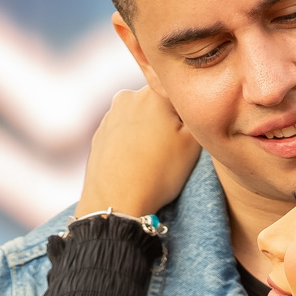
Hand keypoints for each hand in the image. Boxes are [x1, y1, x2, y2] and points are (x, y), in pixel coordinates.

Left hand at [75, 86, 200, 217]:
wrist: (117, 202)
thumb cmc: (158, 173)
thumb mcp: (194, 143)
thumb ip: (196, 114)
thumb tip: (193, 106)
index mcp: (153, 93)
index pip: (181, 96)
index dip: (188, 118)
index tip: (187, 137)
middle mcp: (128, 97)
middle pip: (159, 105)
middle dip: (167, 123)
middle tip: (172, 150)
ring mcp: (110, 116)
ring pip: (141, 119)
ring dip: (149, 133)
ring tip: (152, 160)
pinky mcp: (99, 135)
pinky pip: (124, 134)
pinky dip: (132, 144)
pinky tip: (137, 164)